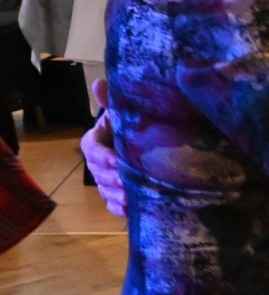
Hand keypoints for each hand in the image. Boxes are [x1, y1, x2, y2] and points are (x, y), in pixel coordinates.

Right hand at [80, 79, 125, 216]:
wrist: (151, 141)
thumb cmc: (134, 124)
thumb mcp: (125, 111)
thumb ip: (112, 101)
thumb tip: (98, 84)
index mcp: (97, 140)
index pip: (91, 148)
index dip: (101, 155)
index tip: (115, 159)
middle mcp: (98, 162)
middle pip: (97, 172)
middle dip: (110, 177)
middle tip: (125, 181)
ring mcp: (106, 179)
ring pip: (104, 190)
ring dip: (115, 194)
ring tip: (129, 197)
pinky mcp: (116, 194)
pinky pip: (112, 205)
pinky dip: (119, 209)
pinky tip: (129, 209)